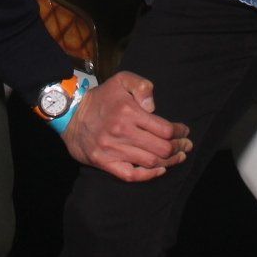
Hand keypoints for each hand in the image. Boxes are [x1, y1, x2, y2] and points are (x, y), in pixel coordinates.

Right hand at [62, 71, 191, 182]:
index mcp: (128, 112)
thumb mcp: (121, 80)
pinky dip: (148, 175)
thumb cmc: (101, 98)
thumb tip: (153, 106)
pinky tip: (159, 170)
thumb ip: (141, 86)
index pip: (164, 128)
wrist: (70, 115)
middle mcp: (122, 132)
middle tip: (186, 145)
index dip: (179, 132)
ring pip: (150, 162)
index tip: (184, 131)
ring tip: (178, 157)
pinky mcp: (105, 163)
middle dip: (179, 148)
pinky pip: (131, 175)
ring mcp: (113, 150)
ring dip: (169, 162)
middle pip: (161, 148)